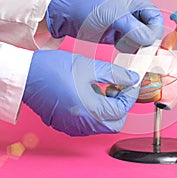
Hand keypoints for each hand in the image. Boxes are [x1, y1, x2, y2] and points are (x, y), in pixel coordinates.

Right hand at [22, 50, 139, 135]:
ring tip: (100, 89)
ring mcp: (73, 127)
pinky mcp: (67, 125)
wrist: (26, 75)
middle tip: (116, 88)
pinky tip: (89, 95)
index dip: (130, 95)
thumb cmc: (54, 69)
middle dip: (121, 106)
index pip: (121, 109)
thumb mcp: (89, 67)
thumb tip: (131, 79)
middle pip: (115, 123)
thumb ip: (115, 74)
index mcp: (89, 110)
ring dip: (109, 109)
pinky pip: (90, 124)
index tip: (130, 83)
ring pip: (102, 124)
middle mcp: (82, 124)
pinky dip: (96, 112)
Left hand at [46, 0, 163, 51]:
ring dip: (134, 45)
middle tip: (133, 45)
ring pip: (142, 40)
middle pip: (150, 30)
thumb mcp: (112, 16)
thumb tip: (150, 40)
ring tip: (119, 41)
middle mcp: (134, 14)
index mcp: (135, 2)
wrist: (67, 17)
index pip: (155, 18)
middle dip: (144, 40)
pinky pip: (131, 45)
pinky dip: (127, 49)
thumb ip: (133, 28)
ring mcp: (127, 26)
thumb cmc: (88, 9)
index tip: (147, 41)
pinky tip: (117, 45)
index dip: (154, 30)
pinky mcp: (119, 36)